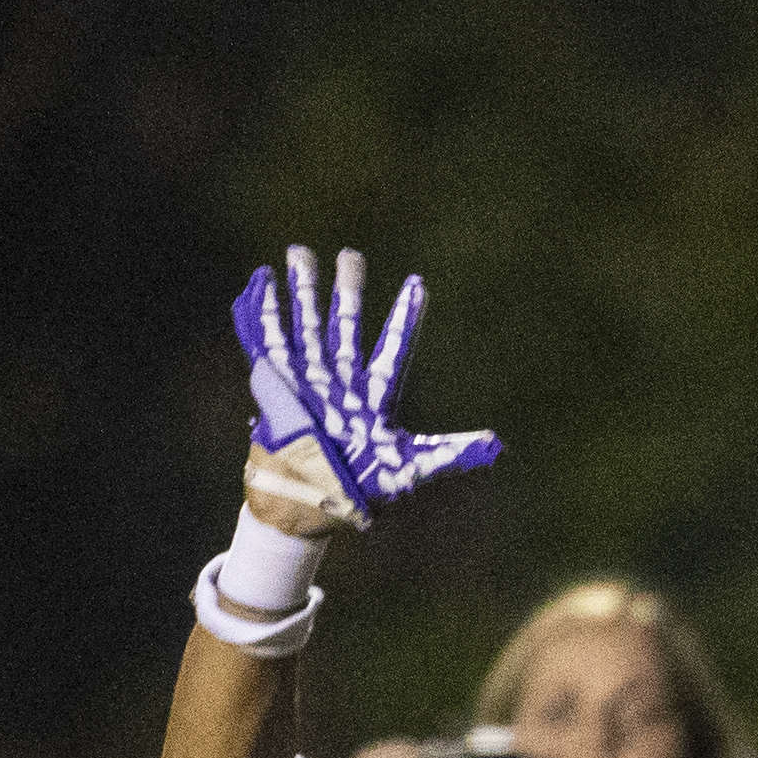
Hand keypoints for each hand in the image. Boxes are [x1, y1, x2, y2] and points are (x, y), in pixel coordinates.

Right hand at [228, 245, 493, 531]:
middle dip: (347, 291)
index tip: (417, 285)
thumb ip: (449, 453)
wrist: (311, 504)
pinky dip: (265, 314)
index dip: (404, 318)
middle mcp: (340, 381)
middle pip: (344, 326)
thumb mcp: (409, 468)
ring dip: (303, 291)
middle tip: (350, 256)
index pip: (393, 348)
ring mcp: (307, 381)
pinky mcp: (279, 388)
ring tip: (299, 252)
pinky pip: (270, 344)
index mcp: (373, 395)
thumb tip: (495, 445)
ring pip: (306, 326)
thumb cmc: (361, 488)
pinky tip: (262, 282)